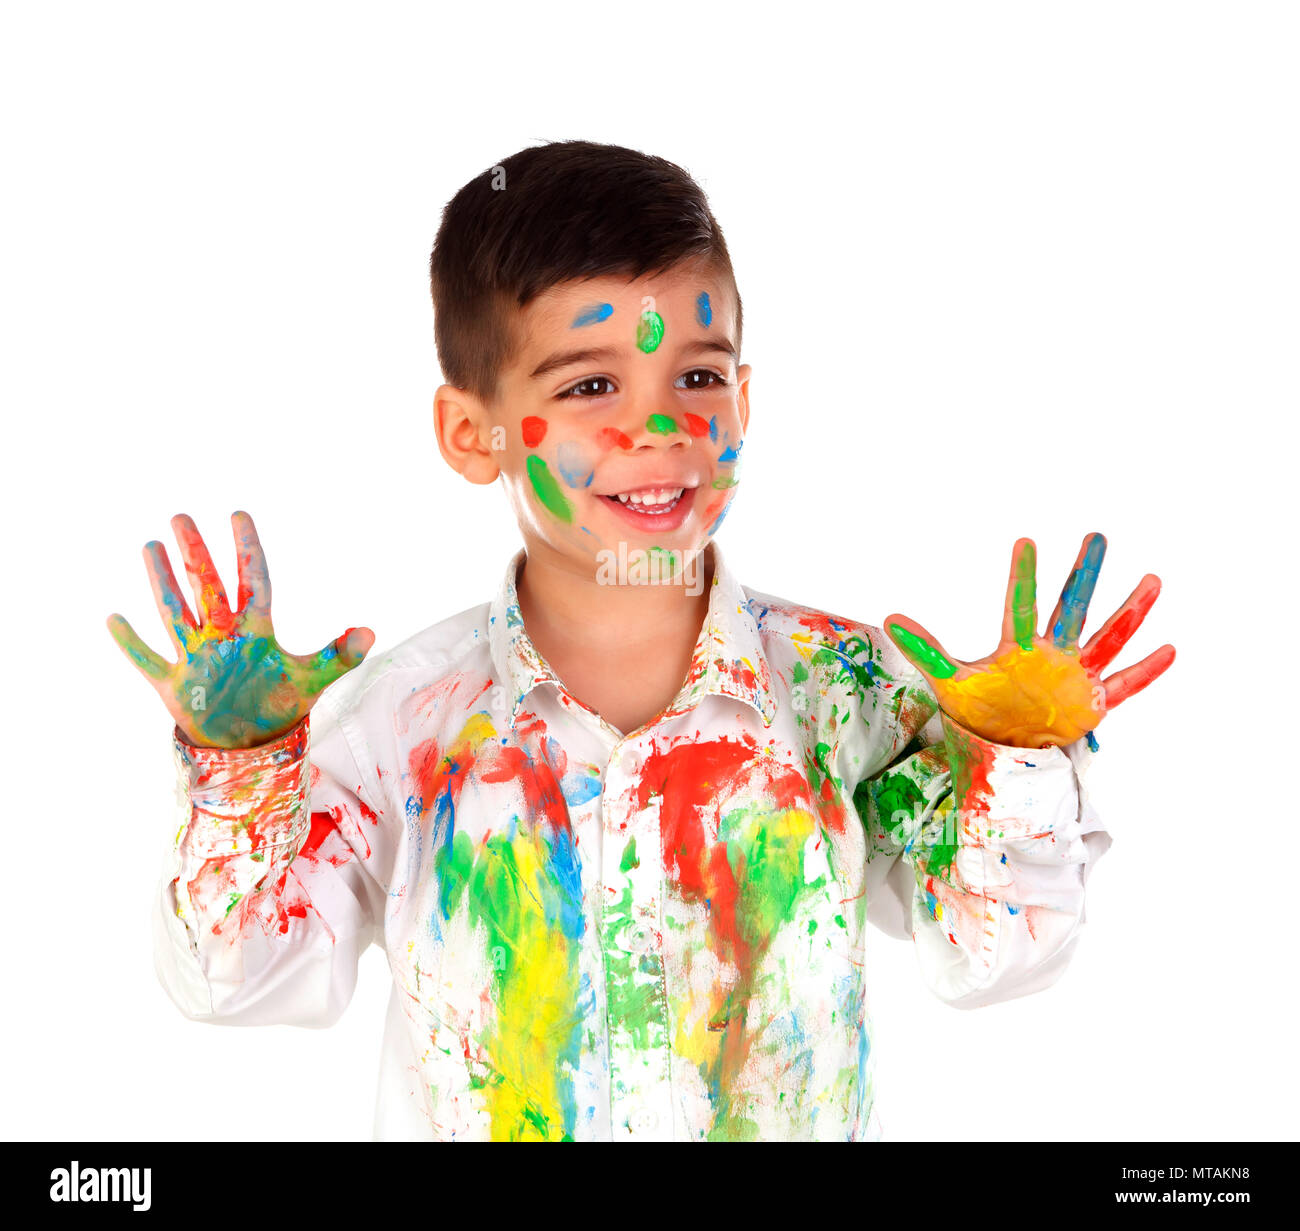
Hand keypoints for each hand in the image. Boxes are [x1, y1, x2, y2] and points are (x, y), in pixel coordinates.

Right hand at [107, 511, 374, 748]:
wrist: (251, 744)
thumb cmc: (279, 705)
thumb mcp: (313, 679)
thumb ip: (340, 655)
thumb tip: (370, 631)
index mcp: (256, 631)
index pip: (253, 581)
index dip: (248, 551)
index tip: (239, 515)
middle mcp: (223, 637)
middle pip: (207, 587)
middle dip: (195, 553)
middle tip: (181, 516)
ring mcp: (197, 658)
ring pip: (175, 613)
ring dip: (162, 582)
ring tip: (151, 546)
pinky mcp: (175, 686)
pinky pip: (148, 660)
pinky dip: (131, 643)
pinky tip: (114, 618)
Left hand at [884, 533, 1174, 746]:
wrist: (1005, 749)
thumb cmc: (982, 710)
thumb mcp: (950, 682)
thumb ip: (925, 650)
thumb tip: (889, 619)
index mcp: (1019, 647)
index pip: (1020, 606)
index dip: (1023, 577)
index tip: (1024, 542)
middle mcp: (1053, 653)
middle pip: (1071, 608)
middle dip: (1083, 575)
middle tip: (1097, 536)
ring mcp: (1076, 675)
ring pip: (1108, 637)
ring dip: (1130, 612)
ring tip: (1152, 579)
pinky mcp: (1093, 702)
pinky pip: (1124, 684)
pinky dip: (1146, 670)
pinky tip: (1170, 649)